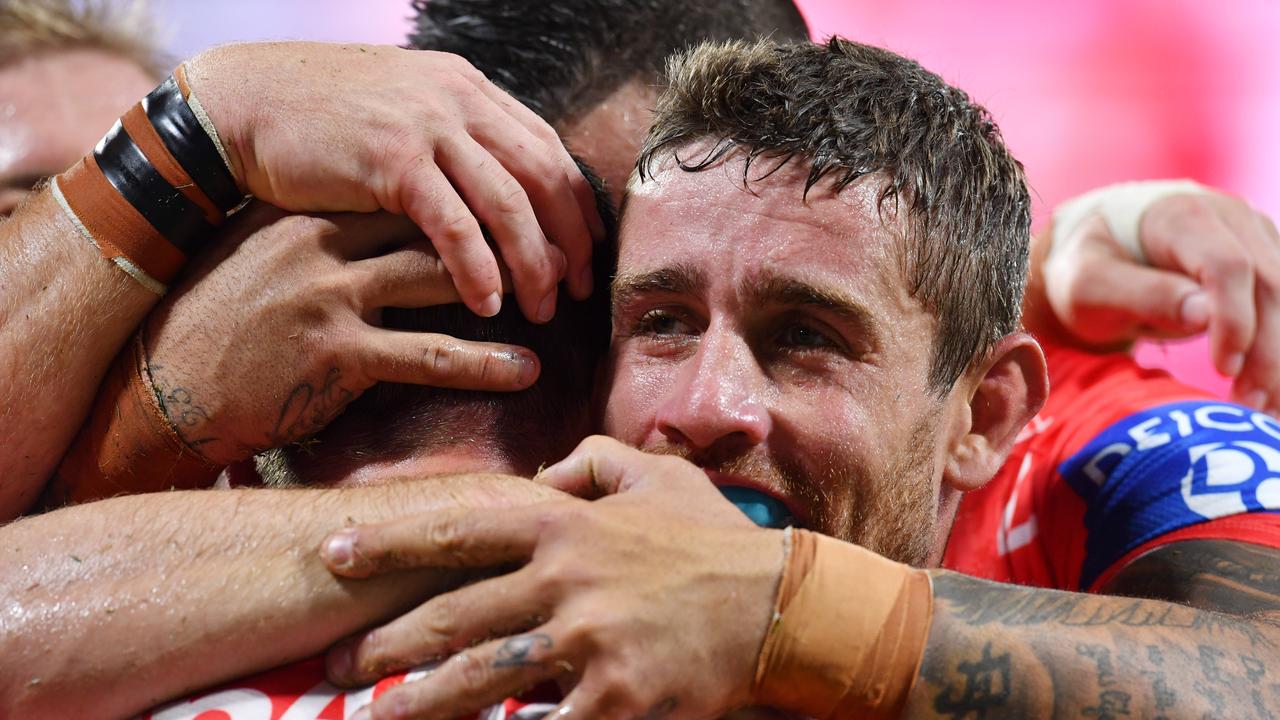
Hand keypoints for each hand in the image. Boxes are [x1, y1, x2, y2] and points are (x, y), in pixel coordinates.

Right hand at [143, 203, 539, 465]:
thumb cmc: (234, 321)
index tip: (536, 210)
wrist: (166, 382)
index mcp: (320, 211)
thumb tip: (412, 222)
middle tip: (569, 252)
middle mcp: (327, 240)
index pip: (422, 188)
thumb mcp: (282, 257)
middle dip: (513, 235)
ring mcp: (329, 295)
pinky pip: (425, 354)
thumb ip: (342, 234)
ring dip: (511, 291)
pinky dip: (482, 362)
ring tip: (559, 303)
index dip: (486, 198)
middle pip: (444, 223)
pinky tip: (524, 369)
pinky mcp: (333, 353)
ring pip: (443, 281)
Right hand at [186, 42, 603, 320]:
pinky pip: (451, 226)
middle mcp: (454, 101)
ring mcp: (423, 130)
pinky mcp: (388, 165)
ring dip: (531, 262)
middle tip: (582, 290)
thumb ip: (452, 136)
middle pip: (541, 176)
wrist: (237, 103)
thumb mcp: (399, 109)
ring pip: (506, 204)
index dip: (575, 203)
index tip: (591, 248)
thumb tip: (499, 178)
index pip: (545, 148)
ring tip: (543, 308)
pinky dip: (478, 268)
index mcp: (464, 87)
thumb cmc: (318, 120)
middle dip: (569, 238)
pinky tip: (489, 306)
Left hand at [320, 436, 783, 719]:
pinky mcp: (617, 701)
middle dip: (386, 644)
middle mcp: (567, 580)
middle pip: (454, 615)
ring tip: (374, 718)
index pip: (459, 528)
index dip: (389, 541)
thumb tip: (545, 470)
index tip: (332, 554)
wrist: (780, 604)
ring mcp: (590, 643)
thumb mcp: (656, 474)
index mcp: (566, 524)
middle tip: (336, 665)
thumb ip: (593, 460)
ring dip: (420, 702)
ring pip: (481, 679)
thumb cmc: (711, 538)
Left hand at [1035, 187, 1279, 411]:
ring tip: (1264, 409)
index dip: (1235, 320)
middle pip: (1271, 286)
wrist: (1100, 253)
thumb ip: (1142, 295)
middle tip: (1249, 407)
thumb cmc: (1090, 271)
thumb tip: (1204, 314)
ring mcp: (1254, 236)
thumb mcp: (1092, 287)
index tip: (1223, 370)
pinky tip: (1273, 391)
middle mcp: (1229, 217)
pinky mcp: (1267, 259)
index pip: (1228, 266)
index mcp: (1180, 216)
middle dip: (1267, 352)